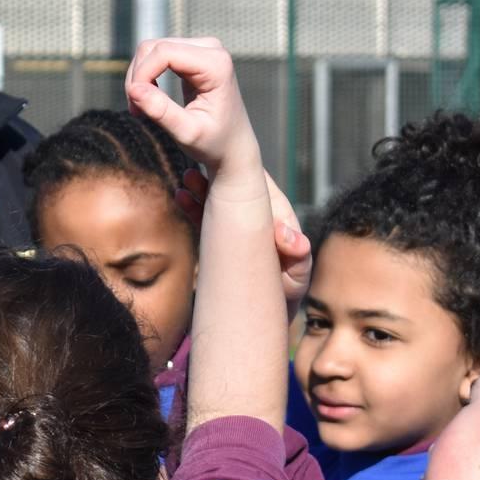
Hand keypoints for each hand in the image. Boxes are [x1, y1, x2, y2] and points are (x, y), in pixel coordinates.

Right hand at [125, 38, 261, 176]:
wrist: (232, 144)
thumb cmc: (215, 141)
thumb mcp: (187, 133)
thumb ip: (161, 111)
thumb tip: (134, 90)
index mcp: (216, 64)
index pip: (164, 52)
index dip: (142, 75)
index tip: (136, 106)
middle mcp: (210, 48)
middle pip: (154, 47)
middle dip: (138, 77)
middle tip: (137, 110)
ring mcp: (201, 48)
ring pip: (151, 49)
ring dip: (139, 78)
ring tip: (142, 108)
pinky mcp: (191, 53)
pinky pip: (156, 55)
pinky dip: (146, 76)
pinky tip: (150, 98)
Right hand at [179, 167, 309, 319]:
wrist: (269, 311)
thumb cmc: (286, 295)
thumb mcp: (295, 279)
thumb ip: (299, 259)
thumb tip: (291, 238)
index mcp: (278, 220)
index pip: (265, 193)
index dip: (251, 179)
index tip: (235, 173)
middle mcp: (258, 218)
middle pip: (238, 190)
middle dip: (219, 178)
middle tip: (200, 169)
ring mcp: (237, 227)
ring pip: (218, 201)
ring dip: (203, 189)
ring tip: (187, 177)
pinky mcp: (220, 238)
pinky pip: (205, 217)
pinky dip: (194, 206)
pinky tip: (180, 196)